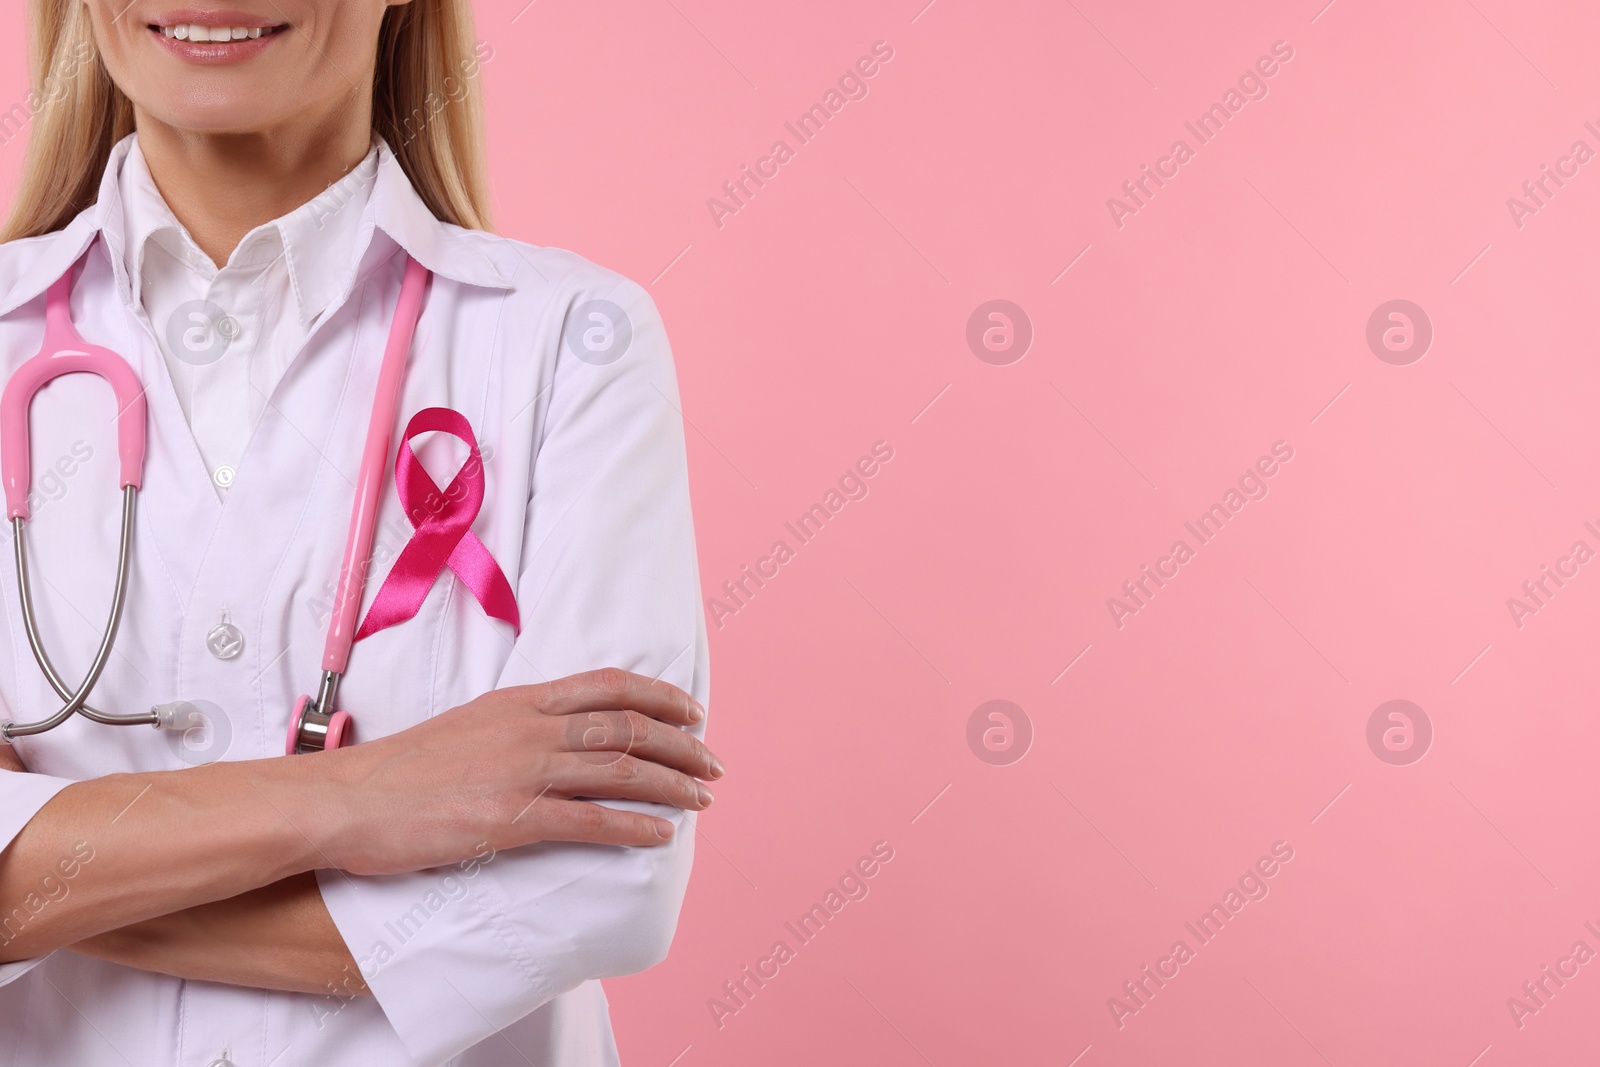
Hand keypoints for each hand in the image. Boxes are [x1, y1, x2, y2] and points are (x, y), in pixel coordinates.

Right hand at [311, 668, 722, 876]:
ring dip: (670, 784)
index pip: (608, 686)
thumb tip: (558, 734)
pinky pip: (588, 821)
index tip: (693, 711)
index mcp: (519, 701)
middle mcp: (529, 728)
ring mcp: (521, 772)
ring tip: (702, 799)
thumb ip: (517, 725)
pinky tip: (661, 836)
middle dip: (680, 745)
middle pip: (626, 727)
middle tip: (713, 764)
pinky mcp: (508, 819)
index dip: (659, 697)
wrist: (344, 800)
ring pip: (618, 769)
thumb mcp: (468, 726)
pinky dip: (633, 826)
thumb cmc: (400, 770)